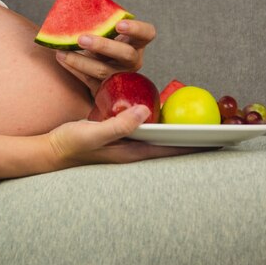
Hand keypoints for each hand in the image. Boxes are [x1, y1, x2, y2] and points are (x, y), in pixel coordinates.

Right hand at [46, 105, 204, 166]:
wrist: (50, 151)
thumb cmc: (70, 144)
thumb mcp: (93, 133)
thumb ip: (117, 125)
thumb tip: (144, 111)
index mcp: (131, 153)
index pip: (169, 150)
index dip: (192, 145)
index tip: (215, 139)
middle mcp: (133, 151)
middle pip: (169, 145)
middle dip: (190, 139)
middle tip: (213, 128)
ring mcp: (126, 145)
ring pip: (158, 139)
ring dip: (176, 132)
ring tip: (196, 123)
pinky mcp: (119, 137)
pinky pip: (145, 131)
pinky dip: (158, 124)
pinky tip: (161, 114)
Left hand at [55, 19, 155, 95]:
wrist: (99, 73)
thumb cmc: (104, 46)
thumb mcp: (108, 35)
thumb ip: (102, 24)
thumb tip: (75, 4)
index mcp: (137, 43)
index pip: (147, 33)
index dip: (136, 29)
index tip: (119, 25)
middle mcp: (132, 61)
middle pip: (125, 54)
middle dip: (103, 46)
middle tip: (82, 39)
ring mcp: (120, 77)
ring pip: (102, 70)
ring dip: (81, 61)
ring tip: (62, 52)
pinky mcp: (105, 89)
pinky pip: (88, 80)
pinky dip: (73, 68)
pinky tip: (61, 57)